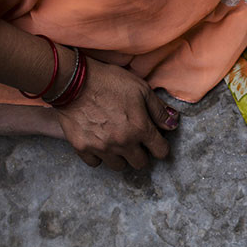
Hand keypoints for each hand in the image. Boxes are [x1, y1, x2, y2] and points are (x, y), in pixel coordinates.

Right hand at [55, 58, 178, 170]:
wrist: (73, 80)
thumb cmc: (109, 81)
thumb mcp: (141, 89)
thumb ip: (159, 110)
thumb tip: (173, 125)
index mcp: (140, 128)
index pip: (161, 151)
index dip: (160, 146)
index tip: (155, 140)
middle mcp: (123, 143)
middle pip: (140, 163)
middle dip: (141, 153)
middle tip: (134, 140)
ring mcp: (102, 148)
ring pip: (118, 166)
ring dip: (121, 156)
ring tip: (116, 141)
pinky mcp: (82, 148)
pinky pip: (96, 163)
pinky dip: (99, 155)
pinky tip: (99, 142)